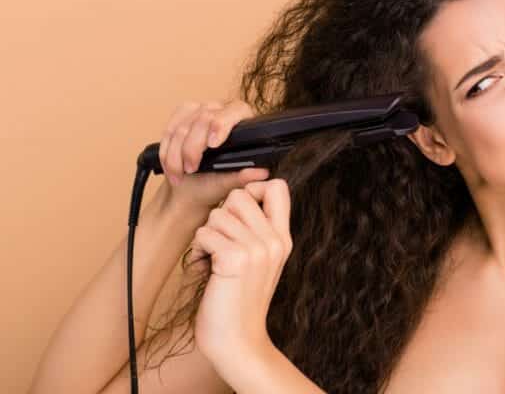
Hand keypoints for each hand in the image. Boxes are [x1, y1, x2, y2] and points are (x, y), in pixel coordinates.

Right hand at [157, 99, 270, 213]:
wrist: (191, 187)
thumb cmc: (214, 182)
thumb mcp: (229, 183)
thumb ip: (244, 176)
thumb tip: (262, 172)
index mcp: (243, 122)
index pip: (235, 111)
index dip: (221, 125)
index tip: (212, 145)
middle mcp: (223, 110)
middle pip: (203, 118)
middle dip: (193, 148)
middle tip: (191, 169)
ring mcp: (202, 110)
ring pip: (182, 127)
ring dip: (176, 155)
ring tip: (179, 174)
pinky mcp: (183, 115)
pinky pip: (169, 129)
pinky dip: (167, 151)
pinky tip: (170, 167)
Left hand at [187, 179, 293, 369]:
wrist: (238, 342)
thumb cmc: (241, 303)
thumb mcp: (262, 262)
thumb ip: (259, 231)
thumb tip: (239, 198)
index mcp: (283, 239)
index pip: (278, 187)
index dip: (254, 189)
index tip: (240, 213)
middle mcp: (274, 240)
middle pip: (239, 196)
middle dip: (221, 216)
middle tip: (221, 244)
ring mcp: (256, 249)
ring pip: (217, 215)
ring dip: (207, 237)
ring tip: (213, 261)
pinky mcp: (234, 259)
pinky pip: (204, 234)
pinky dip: (198, 251)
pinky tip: (206, 270)